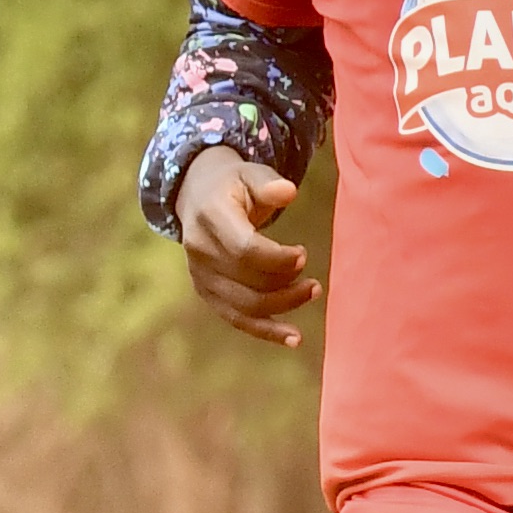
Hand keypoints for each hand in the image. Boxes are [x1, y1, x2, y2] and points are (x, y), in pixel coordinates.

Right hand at [174, 146, 317, 346]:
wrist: (198, 197)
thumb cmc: (234, 185)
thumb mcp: (250, 174)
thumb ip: (268, 184)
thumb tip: (288, 192)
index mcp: (210, 218)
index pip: (243, 249)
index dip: (276, 259)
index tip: (303, 255)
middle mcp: (200, 250)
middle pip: (246, 281)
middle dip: (285, 286)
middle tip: (314, 282)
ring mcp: (201, 275)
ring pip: (243, 305)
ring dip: (282, 306)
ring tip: (312, 292)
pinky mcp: (207, 291)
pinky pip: (236, 318)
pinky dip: (265, 331)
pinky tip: (294, 338)